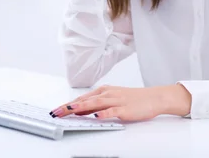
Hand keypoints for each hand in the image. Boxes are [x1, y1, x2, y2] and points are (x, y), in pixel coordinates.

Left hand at [49, 84, 191, 121]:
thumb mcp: (112, 99)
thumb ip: (97, 105)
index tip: (55, 111)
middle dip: (68, 107)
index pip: (81, 99)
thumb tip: (81, 111)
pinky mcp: (125, 109)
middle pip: (84, 101)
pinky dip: (103, 113)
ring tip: (69, 111)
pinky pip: (112, 111)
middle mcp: (107, 94)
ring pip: (95, 104)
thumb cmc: (133, 99)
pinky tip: (95, 116)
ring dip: (80, 107)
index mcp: (103, 91)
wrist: (154, 97)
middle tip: (55, 113)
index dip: (66, 105)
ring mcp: (116, 101)